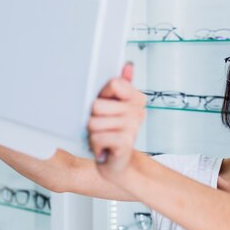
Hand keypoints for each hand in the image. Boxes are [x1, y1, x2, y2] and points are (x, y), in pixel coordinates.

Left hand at [87, 63, 146, 179]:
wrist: (118, 163)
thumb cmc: (112, 133)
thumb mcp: (114, 107)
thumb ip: (120, 86)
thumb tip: (128, 65)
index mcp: (136, 98)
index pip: (114, 83)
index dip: (102, 95)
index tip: (106, 107)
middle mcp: (137, 111)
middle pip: (97, 104)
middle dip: (92, 118)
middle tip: (102, 127)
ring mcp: (133, 127)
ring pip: (93, 122)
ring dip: (92, 134)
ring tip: (103, 137)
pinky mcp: (125, 142)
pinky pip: (96, 137)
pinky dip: (95, 145)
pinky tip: (104, 148)